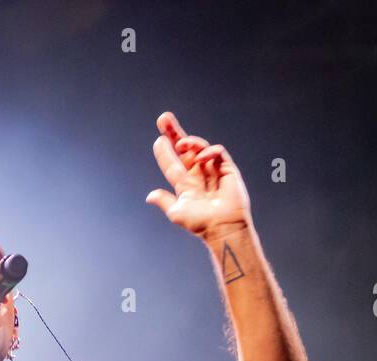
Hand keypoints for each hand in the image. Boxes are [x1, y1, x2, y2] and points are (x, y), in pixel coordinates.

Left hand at [145, 111, 250, 240]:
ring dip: (190, 142)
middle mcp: (197, 174)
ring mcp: (212, 169)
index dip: (164, 150)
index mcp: (185, 183)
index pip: (172, 162)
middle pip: (184, 148)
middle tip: (163, 118)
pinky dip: (209, 151)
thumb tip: (150, 196)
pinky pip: (217, 152)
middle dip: (174, 132)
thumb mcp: (177, 212)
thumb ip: (164, 201)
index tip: (157, 140)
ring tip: (182, 143)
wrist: (222, 226)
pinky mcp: (226, 168)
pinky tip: (202, 157)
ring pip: (199, 147)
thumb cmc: (200, 223)